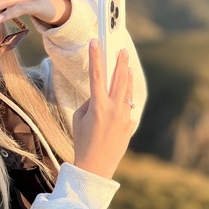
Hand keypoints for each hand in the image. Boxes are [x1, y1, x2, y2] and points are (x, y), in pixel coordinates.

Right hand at [72, 39, 135, 179]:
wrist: (95, 166)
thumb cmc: (82, 141)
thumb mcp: (79, 118)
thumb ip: (89, 103)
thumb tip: (100, 96)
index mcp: (98, 106)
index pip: (96, 75)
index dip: (95, 56)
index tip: (95, 42)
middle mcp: (114, 109)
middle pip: (119, 79)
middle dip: (120, 62)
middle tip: (122, 50)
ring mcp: (125, 117)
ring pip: (127, 92)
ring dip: (127, 78)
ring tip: (127, 67)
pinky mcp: (129, 126)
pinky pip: (127, 109)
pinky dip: (123, 104)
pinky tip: (119, 104)